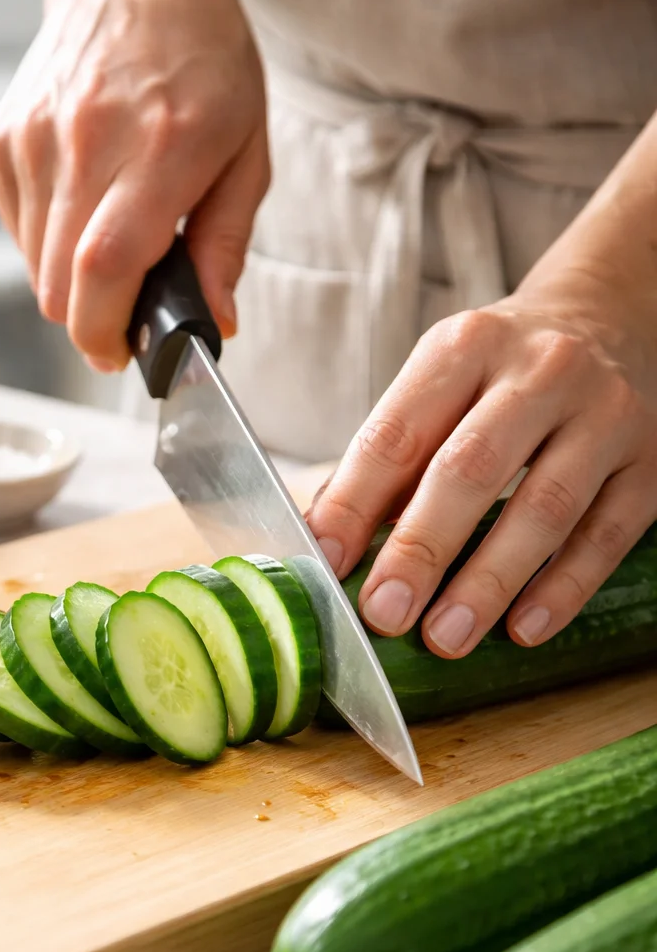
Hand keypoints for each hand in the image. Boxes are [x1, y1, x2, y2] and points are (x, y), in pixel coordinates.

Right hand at [0, 0, 268, 370]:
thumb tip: (216, 324)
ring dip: (72, 282)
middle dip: (93, 322)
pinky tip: (85, 205)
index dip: (105, 331)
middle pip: (60, 285)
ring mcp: (35, 139)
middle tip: (130, 309)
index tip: (121, 354)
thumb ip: (227, 245)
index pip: (104, 267)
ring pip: (35, 268)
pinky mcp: (4, 139)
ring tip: (114, 238)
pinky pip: (19, 231)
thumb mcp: (248, 151)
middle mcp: (87, 143)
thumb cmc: (205, 61)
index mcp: (161, 150)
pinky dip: (48, 244)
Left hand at [305, 271, 656, 656]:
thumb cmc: (504, 371)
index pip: (397, 433)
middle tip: (385, 613)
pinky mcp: (649, 462)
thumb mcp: (441, 381)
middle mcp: (539, 371)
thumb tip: (329, 542)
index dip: (355, 502)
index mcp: (465, 347)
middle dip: (421, 548)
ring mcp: (603, 414)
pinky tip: (524, 628)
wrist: (616, 315)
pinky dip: (562, 587)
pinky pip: (605, 535)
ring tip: (446, 636)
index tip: (325, 563)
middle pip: (470, 468)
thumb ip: (390, 457)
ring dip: (489, 581)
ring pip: (544, 507)